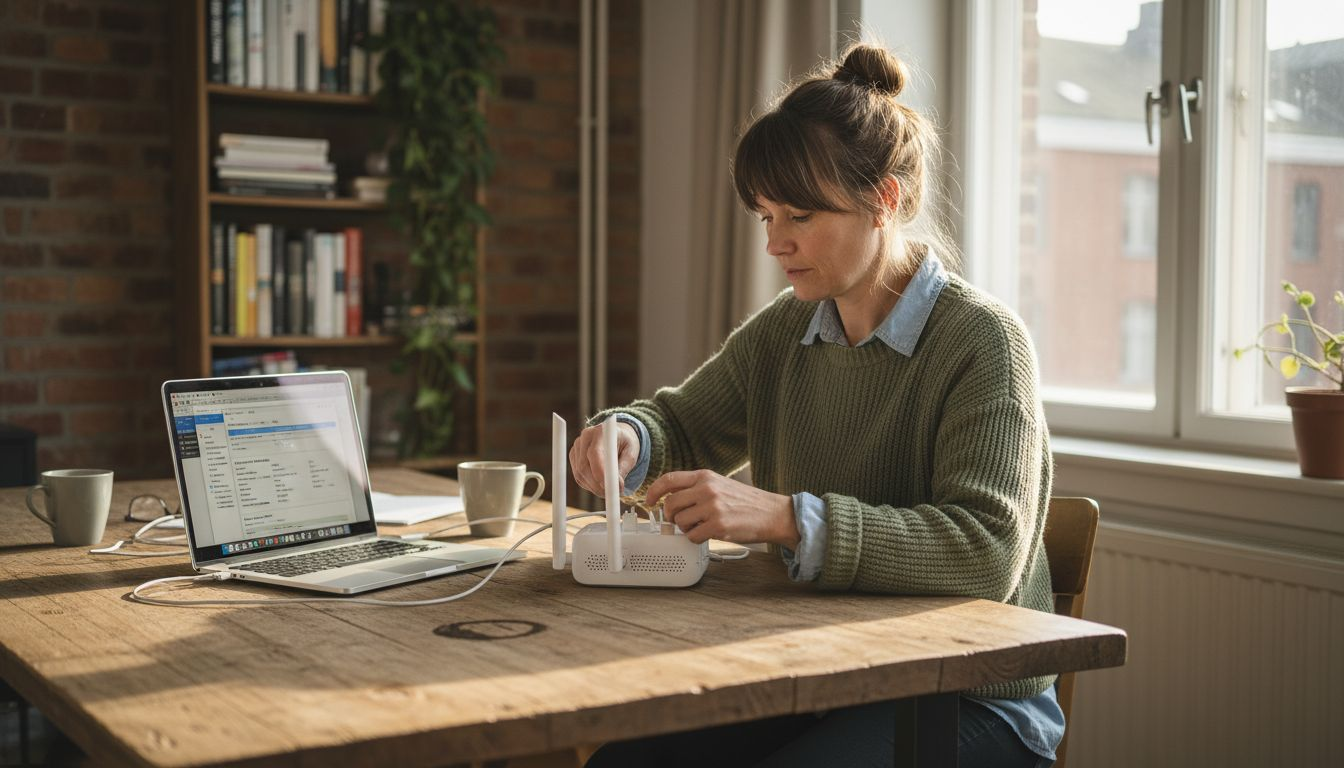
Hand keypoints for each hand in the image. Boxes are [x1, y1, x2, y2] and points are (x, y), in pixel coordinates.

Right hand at [569, 421, 639, 496]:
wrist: (617, 435)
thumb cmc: (626, 443)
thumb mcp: (631, 453)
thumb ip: (624, 468)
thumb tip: (617, 486)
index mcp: (601, 431)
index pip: (594, 453)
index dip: (600, 472)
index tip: (610, 487)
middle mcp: (585, 437)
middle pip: (584, 466)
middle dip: (597, 485)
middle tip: (612, 494)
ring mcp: (577, 447)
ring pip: (580, 474)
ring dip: (594, 487)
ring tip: (610, 491)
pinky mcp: (574, 456)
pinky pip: (578, 476)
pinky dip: (589, 485)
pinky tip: (600, 485)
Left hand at [645, 470, 798, 547]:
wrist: (772, 513)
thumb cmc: (746, 501)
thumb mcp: (720, 484)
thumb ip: (697, 487)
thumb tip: (670, 499)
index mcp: (705, 476)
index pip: (669, 479)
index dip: (653, 491)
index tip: (649, 501)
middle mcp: (707, 489)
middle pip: (670, 504)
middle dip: (670, 516)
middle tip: (678, 521)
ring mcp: (712, 507)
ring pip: (680, 521)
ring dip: (685, 528)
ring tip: (700, 527)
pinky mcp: (718, 526)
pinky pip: (692, 536)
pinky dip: (696, 539)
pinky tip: (708, 534)